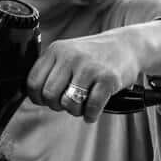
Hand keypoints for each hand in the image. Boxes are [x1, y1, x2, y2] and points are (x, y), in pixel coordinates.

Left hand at [26, 28, 142, 123]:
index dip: (38, 98)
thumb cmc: (93, 55)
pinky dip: (90, 115)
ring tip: (81, 104)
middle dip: (56, 105)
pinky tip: (92, 111)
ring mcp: (90, 67)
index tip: (47, 100)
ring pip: (69, 103)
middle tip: (67, 102)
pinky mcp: (108, 78)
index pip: (33, 83)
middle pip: (49, 96)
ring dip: (74, 111)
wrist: (127, 45)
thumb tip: (34, 97)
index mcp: (56, 50)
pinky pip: (91, 107)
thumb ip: (50, 71)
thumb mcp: (67, 54)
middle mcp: (71, 56)